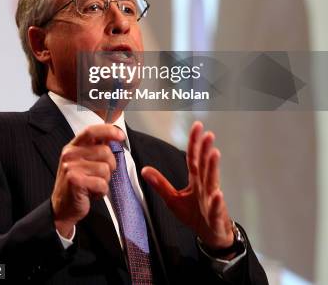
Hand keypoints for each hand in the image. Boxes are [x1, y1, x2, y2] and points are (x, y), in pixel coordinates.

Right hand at [51, 124, 123, 237]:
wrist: (61, 208)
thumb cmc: (77, 184)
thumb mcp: (82, 162)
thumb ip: (94, 149)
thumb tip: (112, 138)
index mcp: (73, 146)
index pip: (91, 131)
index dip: (108, 131)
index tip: (121, 136)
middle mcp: (70, 154)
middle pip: (104, 151)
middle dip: (110, 165)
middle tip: (101, 175)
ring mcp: (71, 167)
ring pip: (105, 168)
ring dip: (105, 180)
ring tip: (94, 185)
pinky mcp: (75, 181)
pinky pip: (101, 183)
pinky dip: (101, 191)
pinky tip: (92, 193)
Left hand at [141, 121, 233, 250]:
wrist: (211, 236)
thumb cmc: (195, 215)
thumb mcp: (173, 199)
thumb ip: (161, 184)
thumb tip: (144, 169)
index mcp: (196, 180)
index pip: (194, 158)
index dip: (194, 142)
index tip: (197, 126)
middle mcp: (205, 186)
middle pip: (204, 165)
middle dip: (206, 149)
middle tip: (208, 134)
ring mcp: (212, 200)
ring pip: (212, 181)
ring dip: (213, 168)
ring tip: (214, 153)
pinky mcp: (216, 216)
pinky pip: (216, 208)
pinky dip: (217, 202)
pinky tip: (218, 194)